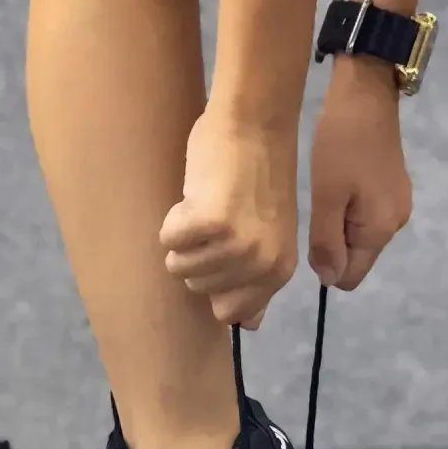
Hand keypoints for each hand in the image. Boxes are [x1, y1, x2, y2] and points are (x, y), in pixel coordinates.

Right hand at [160, 111, 297, 328]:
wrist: (255, 122)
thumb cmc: (259, 174)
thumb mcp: (270, 235)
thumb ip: (259, 282)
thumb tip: (248, 326)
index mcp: (279, 271)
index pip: (227, 314)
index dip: (214, 281)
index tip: (223, 250)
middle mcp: (261, 264)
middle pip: (198, 288)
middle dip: (198, 255)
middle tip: (218, 218)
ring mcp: (237, 245)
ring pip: (179, 265)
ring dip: (184, 235)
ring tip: (208, 204)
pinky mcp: (209, 223)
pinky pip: (168, 238)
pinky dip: (174, 216)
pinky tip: (197, 195)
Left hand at [309, 59, 411, 290]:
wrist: (366, 94)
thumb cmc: (342, 144)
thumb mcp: (327, 196)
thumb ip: (326, 242)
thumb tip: (329, 280)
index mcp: (381, 230)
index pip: (351, 276)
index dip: (326, 266)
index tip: (310, 236)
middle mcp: (395, 224)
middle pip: (356, 257)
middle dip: (332, 244)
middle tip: (315, 209)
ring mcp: (395, 206)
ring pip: (357, 236)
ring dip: (337, 224)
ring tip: (324, 194)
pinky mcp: (391, 189)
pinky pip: (363, 216)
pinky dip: (346, 209)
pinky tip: (336, 184)